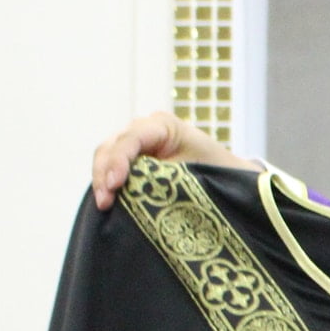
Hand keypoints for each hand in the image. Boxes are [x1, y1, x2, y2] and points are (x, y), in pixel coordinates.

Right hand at [91, 110, 253, 209]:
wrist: (228, 177)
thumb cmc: (217, 170)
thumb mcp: (199, 172)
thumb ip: (171, 177)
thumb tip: (144, 190)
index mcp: (164, 125)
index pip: (133, 137)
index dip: (120, 159)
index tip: (116, 184)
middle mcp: (144, 130)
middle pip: (112, 146)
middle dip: (104, 172)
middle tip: (105, 201)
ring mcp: (134, 146)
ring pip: (105, 157)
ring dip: (101, 181)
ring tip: (104, 205)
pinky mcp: (130, 163)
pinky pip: (110, 171)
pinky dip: (106, 186)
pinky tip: (107, 205)